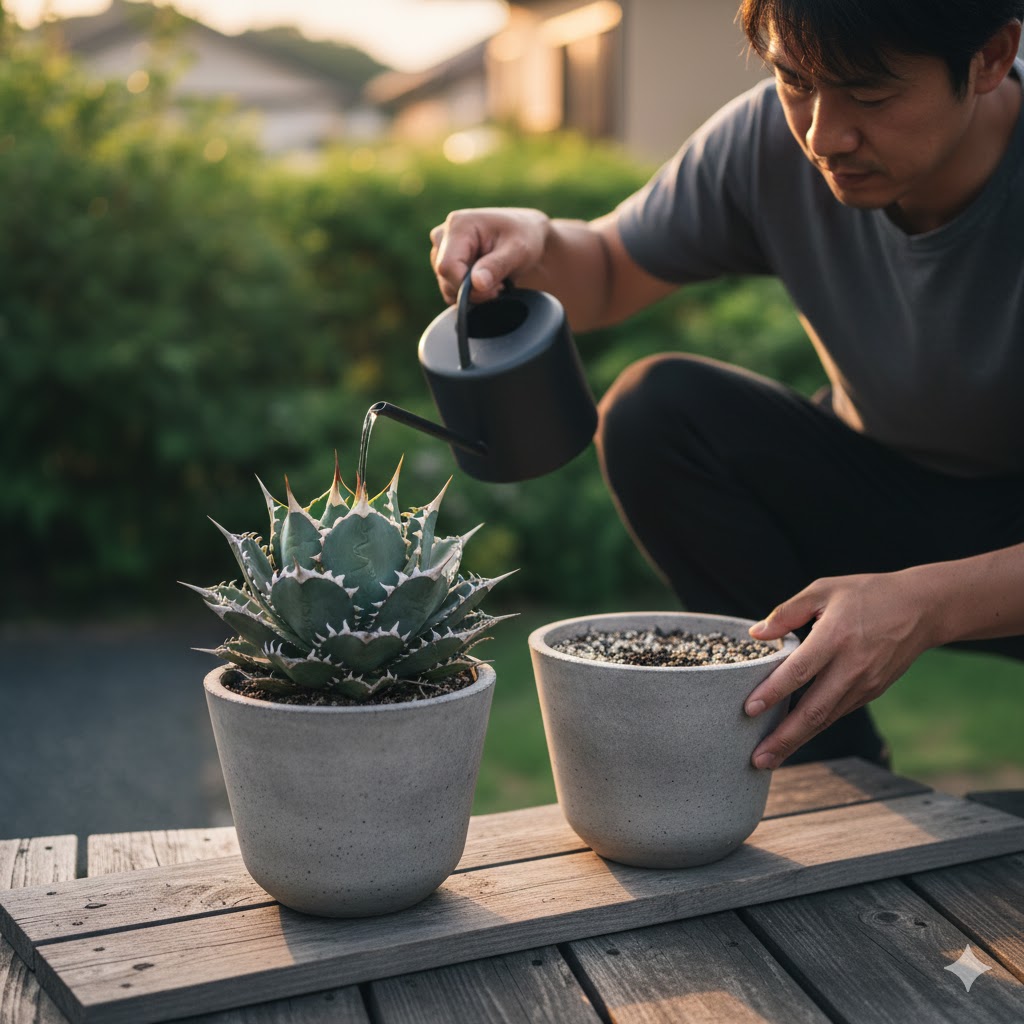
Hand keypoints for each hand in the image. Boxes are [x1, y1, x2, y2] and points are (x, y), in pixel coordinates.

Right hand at [430, 207, 549, 304]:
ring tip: (494, 280)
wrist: (525, 234)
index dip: (467, 287)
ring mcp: (441, 248)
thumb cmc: (524, 237)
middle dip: (472, 290)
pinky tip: (485, 281)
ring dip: (471, 292)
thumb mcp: (518, 250)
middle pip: (445, 278)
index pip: (448, 267)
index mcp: (458, 225)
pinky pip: (449, 288)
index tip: (494, 290)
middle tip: (499, 285)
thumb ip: (497, 266)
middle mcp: (443, 235)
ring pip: (446, 286)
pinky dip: (468, 292)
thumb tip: (476, 284)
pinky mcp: (444, 261)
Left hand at [742, 570, 939, 769]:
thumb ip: (787, 612)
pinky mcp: (872, 692)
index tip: (749, 709)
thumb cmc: (867, 594)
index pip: (799, 671)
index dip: (773, 692)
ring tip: (768, 759)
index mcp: (836, 637)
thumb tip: (756, 634)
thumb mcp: (823, 590)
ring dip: (796, 741)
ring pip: (826, 719)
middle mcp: (851, 666)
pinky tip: (793, 737)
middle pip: (814, 710)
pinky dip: (814, 728)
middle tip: (757, 759)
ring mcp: (865, 683)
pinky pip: (837, 713)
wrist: (922, 609)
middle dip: (784, 738)